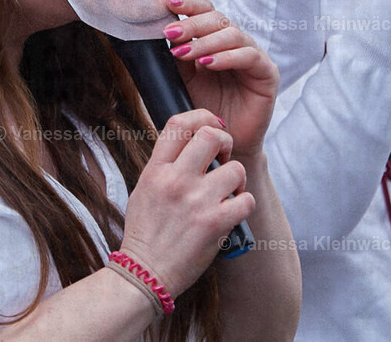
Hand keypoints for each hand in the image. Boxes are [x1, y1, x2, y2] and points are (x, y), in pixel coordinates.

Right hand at [122, 109, 254, 296]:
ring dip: (237, 180)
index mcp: (156, 170)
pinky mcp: (215, 223)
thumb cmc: (146, 233)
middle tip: (224, 158)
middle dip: (225, 142)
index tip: (212, 125)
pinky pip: (246, 200)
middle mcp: (176, 181)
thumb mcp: (144, 189)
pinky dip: (243, 205)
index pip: (178, 123)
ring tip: (228, 192)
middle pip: (212, 135)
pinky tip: (232, 213)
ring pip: (236, 169)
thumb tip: (191, 143)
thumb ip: (165, 165)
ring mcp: (197, 201)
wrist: (144, 274)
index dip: (201, 116)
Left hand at [162, 0, 279, 159]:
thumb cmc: (206, 109)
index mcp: (217, 39)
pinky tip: (209, 63)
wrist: (225, 143)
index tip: (168, 3)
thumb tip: (162, 32)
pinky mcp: (268, 73)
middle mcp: (237, 43)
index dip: (189, 5)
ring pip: (233, 35)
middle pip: (218, 19)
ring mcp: (254, 56)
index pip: (206, 12)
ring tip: (184, 53)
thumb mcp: (186, 78)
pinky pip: (249, 56)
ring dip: (206, 42)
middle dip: (192, 24)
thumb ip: (179, 55)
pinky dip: (227, 57)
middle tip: (170, 33)